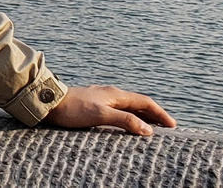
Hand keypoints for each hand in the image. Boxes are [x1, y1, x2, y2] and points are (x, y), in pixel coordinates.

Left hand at [46, 84, 175, 135]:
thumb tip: (148, 129)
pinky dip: (130, 116)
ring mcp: (102, 97)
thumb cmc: (74, 108)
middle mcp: (111, 93)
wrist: (49, 102)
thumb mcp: (101, 115)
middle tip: (167, 128)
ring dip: (142, 115)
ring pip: (128, 105)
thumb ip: (124, 120)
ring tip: (152, 127)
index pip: (144, 101)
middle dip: (154, 114)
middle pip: (138, 103)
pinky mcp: (95, 103)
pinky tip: (127, 124)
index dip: (160, 113)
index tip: (173, 125)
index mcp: (115, 94)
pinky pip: (119, 109)